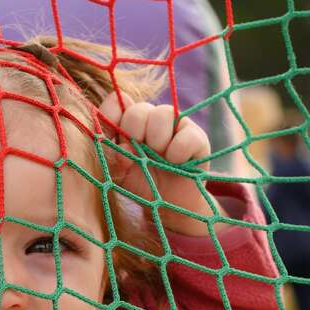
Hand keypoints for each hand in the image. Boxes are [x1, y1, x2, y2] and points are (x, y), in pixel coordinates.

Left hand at [98, 93, 217, 234]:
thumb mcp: (119, 172)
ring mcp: (174, 125)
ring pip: (163, 114)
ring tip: (160, 158)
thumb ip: (113, 156)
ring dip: (157, 140)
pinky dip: (178, 151)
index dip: (112, 117)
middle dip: (135, 134)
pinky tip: (176, 162)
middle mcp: (150, 118)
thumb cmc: (140, 183)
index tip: (114, 140)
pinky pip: (186, 134)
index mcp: (127, 122)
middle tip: (140, 154)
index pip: (116, 104)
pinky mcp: (196, 137)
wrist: (167, 205)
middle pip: (138, 110)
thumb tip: (123, 145)